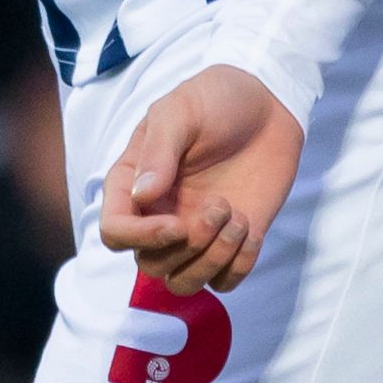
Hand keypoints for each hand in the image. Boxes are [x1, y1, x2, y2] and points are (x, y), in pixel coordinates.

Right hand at [99, 64, 303, 297]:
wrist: (268, 104)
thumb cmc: (215, 100)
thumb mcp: (180, 110)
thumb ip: (159, 151)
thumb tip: (142, 197)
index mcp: (134, 183)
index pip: (115, 231)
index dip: (140, 238)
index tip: (176, 224)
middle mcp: (159, 215)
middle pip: (150, 265)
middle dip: (187, 246)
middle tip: (219, 206)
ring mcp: (195, 232)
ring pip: (183, 283)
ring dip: (211, 260)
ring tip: (237, 219)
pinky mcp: (230, 242)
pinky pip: (225, 282)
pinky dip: (239, 266)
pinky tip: (252, 229)